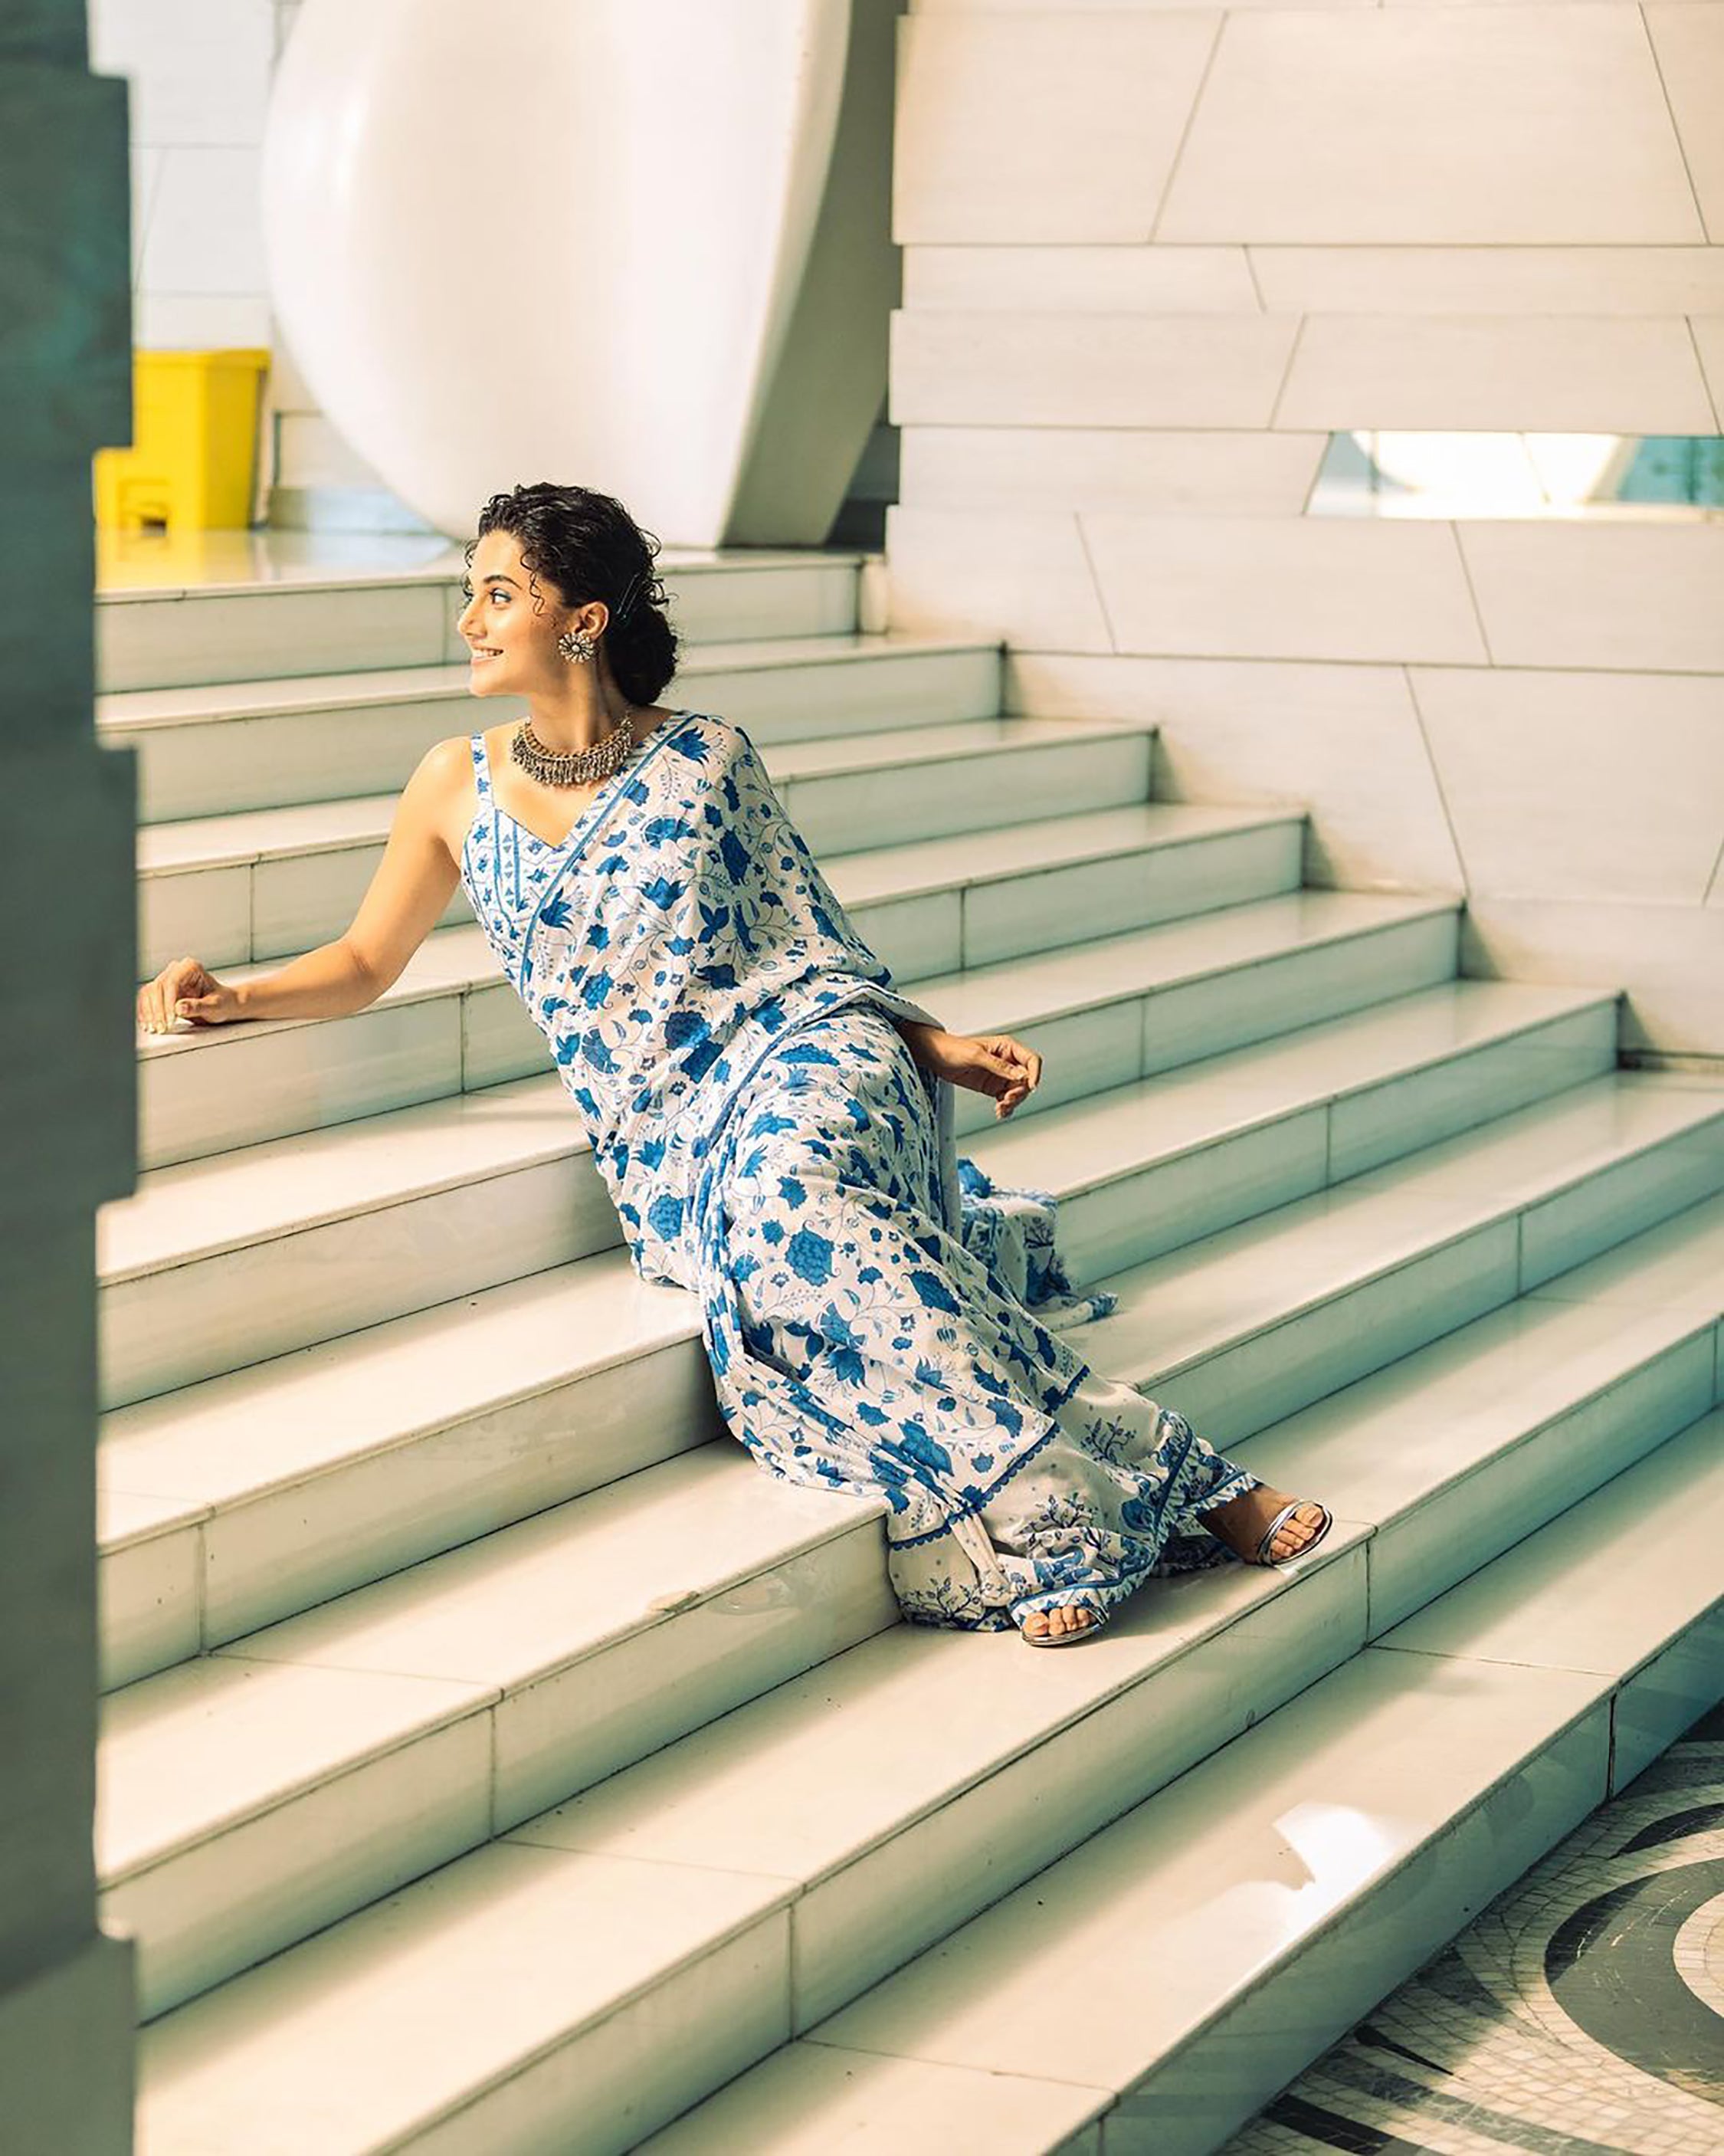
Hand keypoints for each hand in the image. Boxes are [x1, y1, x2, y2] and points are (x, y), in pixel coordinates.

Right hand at [136, 955, 244, 1033]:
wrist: (223, 1005)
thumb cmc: (222, 1002)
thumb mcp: (215, 1006)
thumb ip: (198, 1006)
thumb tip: (179, 1008)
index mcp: (190, 967)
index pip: (172, 982)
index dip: (168, 1001)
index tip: (171, 1018)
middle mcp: (176, 970)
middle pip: (158, 987)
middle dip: (158, 1010)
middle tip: (162, 1027)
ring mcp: (167, 980)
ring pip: (149, 993)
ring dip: (149, 1012)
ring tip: (154, 1028)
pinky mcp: (161, 991)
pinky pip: (147, 1000)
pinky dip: (146, 1013)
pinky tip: (148, 1024)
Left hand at [924, 1030, 1042, 1118]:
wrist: (935, 1057)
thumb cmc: (953, 1049)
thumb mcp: (976, 1056)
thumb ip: (999, 1066)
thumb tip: (1021, 1075)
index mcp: (1007, 1047)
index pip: (1031, 1060)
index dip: (1035, 1073)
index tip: (1030, 1087)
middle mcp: (1007, 1061)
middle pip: (1026, 1080)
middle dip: (1020, 1092)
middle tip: (1007, 1099)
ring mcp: (1001, 1075)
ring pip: (1018, 1092)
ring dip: (1013, 1102)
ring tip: (1001, 1108)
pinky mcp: (993, 1086)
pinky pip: (1006, 1099)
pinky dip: (1006, 1107)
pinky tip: (1000, 1112)